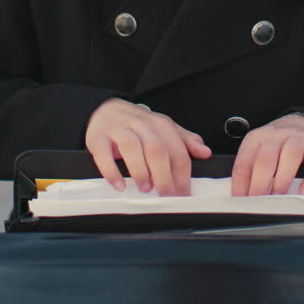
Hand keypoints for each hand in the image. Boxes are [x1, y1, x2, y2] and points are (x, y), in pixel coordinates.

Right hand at [85, 98, 211, 195]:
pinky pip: (104, 154)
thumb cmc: (137, 124)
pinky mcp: (98, 137)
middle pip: (156, 149)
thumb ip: (185, 140)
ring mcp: (118, 130)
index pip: (176, 149)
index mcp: (160, 124)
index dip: (182, 174)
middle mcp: (141, 125)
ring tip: (145, 188)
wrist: (105, 109)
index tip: (184, 193)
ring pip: (132, 147)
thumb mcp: (164, 128)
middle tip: (166, 195)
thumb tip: (204, 152)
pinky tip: (118, 184)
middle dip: (164, 175)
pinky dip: (111, 171)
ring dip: (140, 171)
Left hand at [231, 114, 303, 196]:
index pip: (244, 162)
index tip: (242, 201)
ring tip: (279, 197)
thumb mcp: (259, 150)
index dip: (241, 184)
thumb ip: (252, 170)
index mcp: (257, 138)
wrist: (301, 121)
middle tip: (258, 203)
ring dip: (283, 179)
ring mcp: (298, 138)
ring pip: (290, 155)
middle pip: (265, 159)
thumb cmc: (278, 142)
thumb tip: (244, 196)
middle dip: (260, 184)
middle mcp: (276, 136)